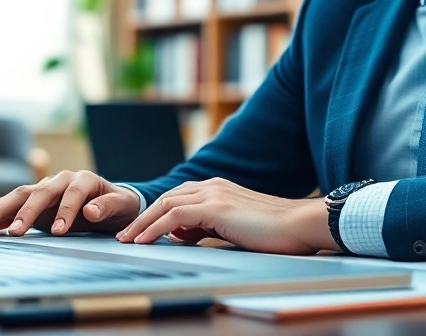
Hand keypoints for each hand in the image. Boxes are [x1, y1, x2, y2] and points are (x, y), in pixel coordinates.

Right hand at [0, 170, 140, 236]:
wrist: (110, 204)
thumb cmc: (117, 206)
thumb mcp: (121, 206)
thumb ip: (107, 206)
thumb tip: (90, 211)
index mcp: (83, 179)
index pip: (72, 193)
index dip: (66, 211)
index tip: (59, 232)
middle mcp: (59, 180)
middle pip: (37, 193)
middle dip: (21, 212)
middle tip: (10, 232)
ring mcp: (42, 189)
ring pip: (16, 197)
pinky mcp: (31, 201)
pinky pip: (8, 207)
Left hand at [115, 177, 338, 254]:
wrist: (300, 224)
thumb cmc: (275, 231)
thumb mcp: (234, 227)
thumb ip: (208, 227)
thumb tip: (182, 235)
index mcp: (219, 188)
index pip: (178, 197)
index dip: (157, 213)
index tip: (142, 230)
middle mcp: (214, 186)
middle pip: (167, 198)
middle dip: (143, 217)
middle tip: (125, 235)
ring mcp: (214, 194)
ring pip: (166, 204)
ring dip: (143, 223)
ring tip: (128, 240)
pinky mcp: (216, 207)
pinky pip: (174, 216)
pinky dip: (155, 228)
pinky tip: (145, 240)